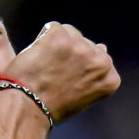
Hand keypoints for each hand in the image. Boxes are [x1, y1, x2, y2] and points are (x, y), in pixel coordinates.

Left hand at [0, 22, 119, 122]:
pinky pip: (51, 28)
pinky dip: (41, 40)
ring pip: (69, 33)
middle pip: (84, 44)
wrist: (27, 110)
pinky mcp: (60, 36)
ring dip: (56, 45)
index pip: (98, 58)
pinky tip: (37, 58)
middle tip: (52, 76)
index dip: (76, 68)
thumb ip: (93, 73)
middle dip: (68, 54)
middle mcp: (101, 61)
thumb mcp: (82, 94)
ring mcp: (81, 47)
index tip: (65, 82)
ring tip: (44, 68)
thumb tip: (102, 46)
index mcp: (111, 78)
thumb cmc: (50, 107)